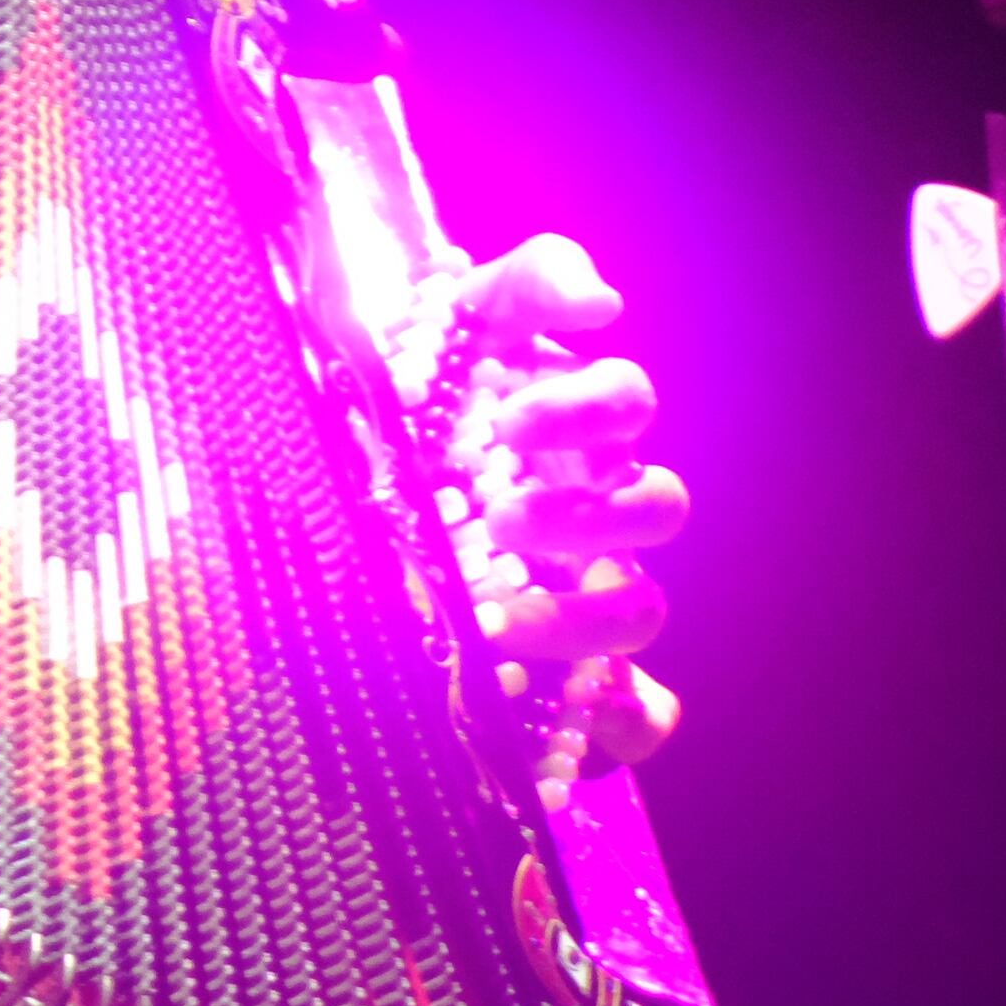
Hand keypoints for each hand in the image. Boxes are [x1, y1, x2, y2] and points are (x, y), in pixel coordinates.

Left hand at [424, 234, 691, 797]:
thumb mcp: (450, 317)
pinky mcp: (577, 673)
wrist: (351, 489)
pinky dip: (620, 725)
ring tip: (496, 620)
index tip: (509, 417)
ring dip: (583, 620)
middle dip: (585, 516)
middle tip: (496, 517)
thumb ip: (529, 280)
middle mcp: (593, 507)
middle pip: (654, 509)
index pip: (623, 401)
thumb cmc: (413, 398)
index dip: (584, 408)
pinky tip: (565, 723)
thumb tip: (601, 303)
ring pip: (643, 613)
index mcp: (570, 426)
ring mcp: (588, 590)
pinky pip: (641, 717)